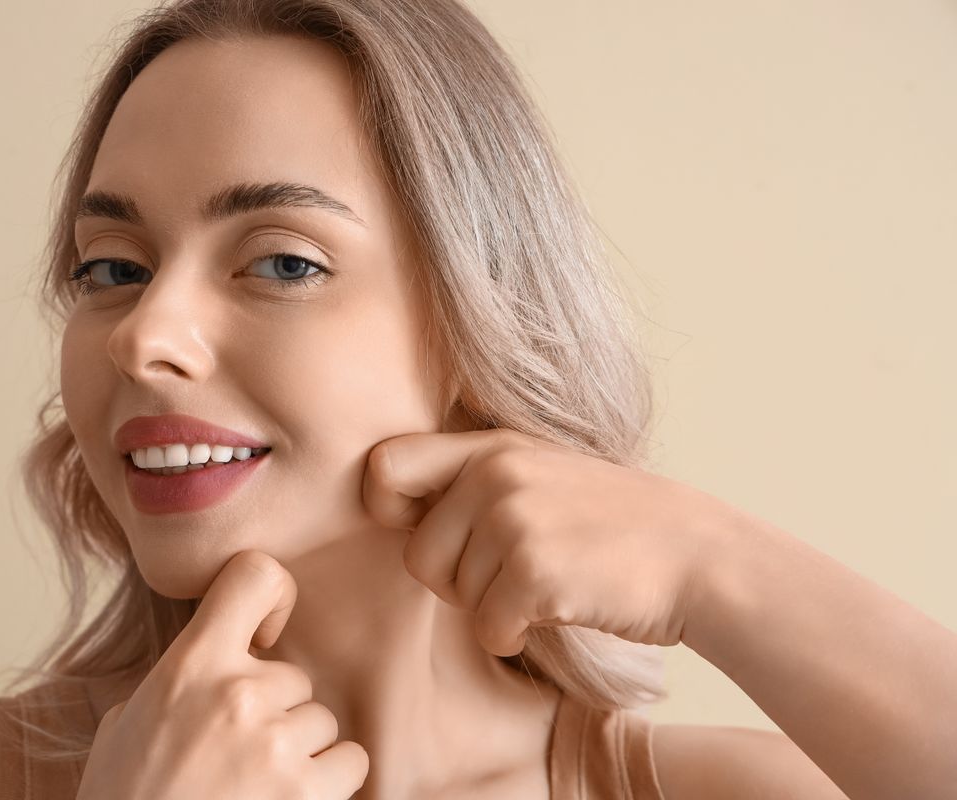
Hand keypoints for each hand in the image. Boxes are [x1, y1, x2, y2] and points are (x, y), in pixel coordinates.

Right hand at [76, 550, 368, 799]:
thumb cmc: (125, 798)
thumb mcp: (126, 724)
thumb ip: (177, 684)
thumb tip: (209, 672)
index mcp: (191, 665)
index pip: (254, 575)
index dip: (273, 597)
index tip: (266, 633)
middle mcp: (238, 694)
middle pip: (294, 677)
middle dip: (275, 712)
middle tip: (236, 755)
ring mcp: (276, 745)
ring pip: (323, 721)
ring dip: (300, 752)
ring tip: (256, 784)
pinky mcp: (306, 793)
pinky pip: (350, 763)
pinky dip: (329, 783)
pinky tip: (290, 798)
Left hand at [361, 429, 727, 655]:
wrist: (699, 556)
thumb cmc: (612, 524)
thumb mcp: (541, 471)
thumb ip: (474, 478)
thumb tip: (388, 505)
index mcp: (491, 445)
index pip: (385, 466)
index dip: (386, 509)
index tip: (423, 531)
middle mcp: (495, 474)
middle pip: (417, 554)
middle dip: (454, 581)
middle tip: (507, 578)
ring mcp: (515, 520)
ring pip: (453, 595)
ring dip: (492, 608)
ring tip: (545, 584)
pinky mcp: (535, 572)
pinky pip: (487, 629)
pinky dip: (514, 637)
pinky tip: (555, 613)